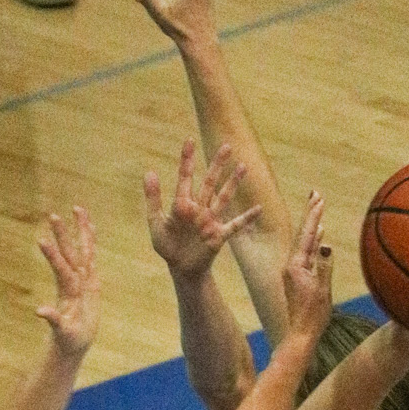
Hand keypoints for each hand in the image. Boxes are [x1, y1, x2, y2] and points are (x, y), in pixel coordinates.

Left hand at [35, 207, 100, 359]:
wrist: (72, 343)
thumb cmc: (68, 341)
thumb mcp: (62, 332)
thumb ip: (53, 321)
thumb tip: (40, 311)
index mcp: (68, 293)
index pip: (60, 270)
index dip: (53, 256)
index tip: (42, 239)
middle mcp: (73, 282)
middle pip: (69, 254)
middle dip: (63, 235)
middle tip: (53, 215)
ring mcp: (82, 280)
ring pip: (82, 251)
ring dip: (80, 231)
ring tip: (78, 209)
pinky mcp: (90, 282)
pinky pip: (91, 258)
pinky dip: (91, 243)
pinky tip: (91, 227)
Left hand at [144, 139, 262, 282]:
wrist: (181, 269)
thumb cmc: (167, 246)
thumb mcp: (156, 222)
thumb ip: (153, 198)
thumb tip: (150, 172)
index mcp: (182, 204)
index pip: (185, 177)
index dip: (187, 159)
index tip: (189, 140)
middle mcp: (199, 209)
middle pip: (210, 182)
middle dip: (217, 164)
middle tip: (226, 146)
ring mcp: (210, 221)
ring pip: (224, 198)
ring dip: (233, 183)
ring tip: (243, 166)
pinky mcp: (219, 236)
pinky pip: (235, 225)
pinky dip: (247, 218)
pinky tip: (259, 208)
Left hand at [282, 193, 332, 344]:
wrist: (301, 335)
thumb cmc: (313, 315)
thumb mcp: (322, 290)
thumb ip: (325, 267)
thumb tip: (326, 245)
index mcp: (295, 266)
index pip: (305, 235)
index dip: (313, 216)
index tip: (318, 198)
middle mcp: (291, 266)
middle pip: (302, 235)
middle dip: (310, 215)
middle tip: (315, 194)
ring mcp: (294, 272)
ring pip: (304, 244)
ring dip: (312, 227)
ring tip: (317, 210)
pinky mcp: (298, 279)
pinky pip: (307, 256)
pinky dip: (313, 244)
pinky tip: (319, 236)